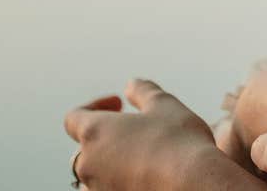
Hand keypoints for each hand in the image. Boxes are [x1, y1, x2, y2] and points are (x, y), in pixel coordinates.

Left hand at [66, 79, 257, 189]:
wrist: (193, 184)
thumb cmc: (178, 143)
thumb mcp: (164, 105)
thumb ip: (142, 91)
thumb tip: (132, 85)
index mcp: (94, 133)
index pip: (73, 118)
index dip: (95, 106)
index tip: (119, 104)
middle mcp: (89, 164)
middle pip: (84, 148)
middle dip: (107, 137)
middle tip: (137, 132)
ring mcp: (98, 189)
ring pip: (95, 175)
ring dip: (112, 164)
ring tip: (144, 158)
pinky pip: (108, 190)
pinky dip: (121, 183)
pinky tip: (147, 178)